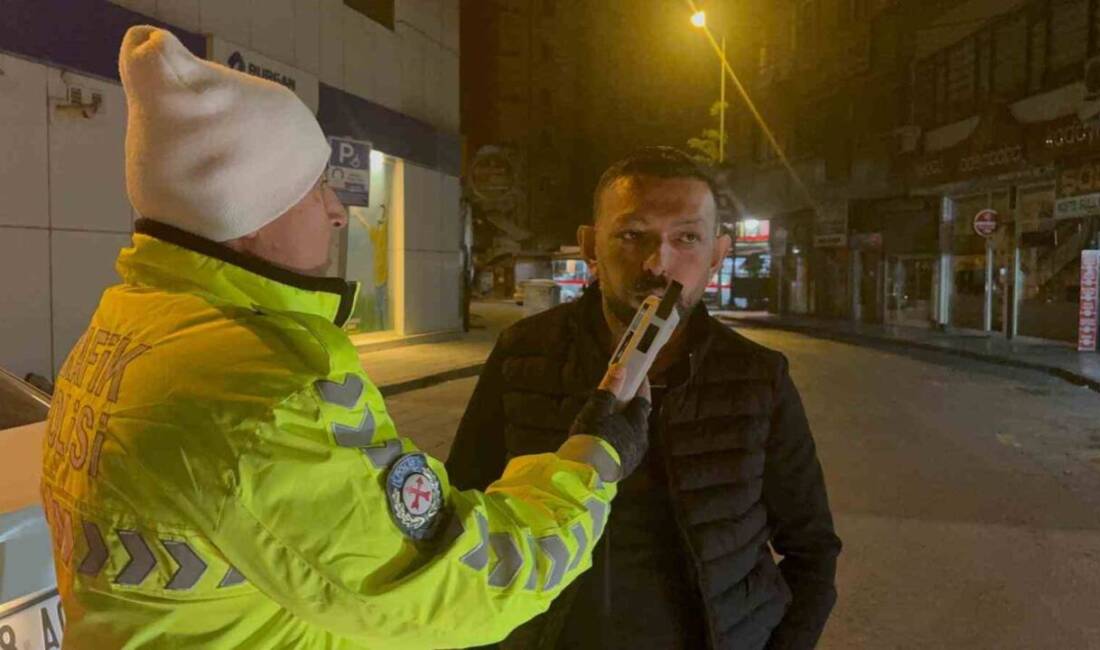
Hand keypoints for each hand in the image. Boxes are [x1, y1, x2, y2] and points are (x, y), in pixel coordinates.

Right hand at [569, 364, 651, 479]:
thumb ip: (610, 389)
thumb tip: (621, 368)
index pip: (644, 400)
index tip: (638, 376)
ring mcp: (634, 455)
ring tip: (609, 420)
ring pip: (632, 434)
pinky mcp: (625, 467)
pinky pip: (625, 447)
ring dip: (624, 425)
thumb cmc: (593, 436)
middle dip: (631, 407)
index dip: (641, 387)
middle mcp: (641, 439)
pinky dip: (618, 439)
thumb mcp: (598, 408)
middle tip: (619, 398)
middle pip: (639, 418)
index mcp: (637, 422)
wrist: (586, 473)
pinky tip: (606, 439)